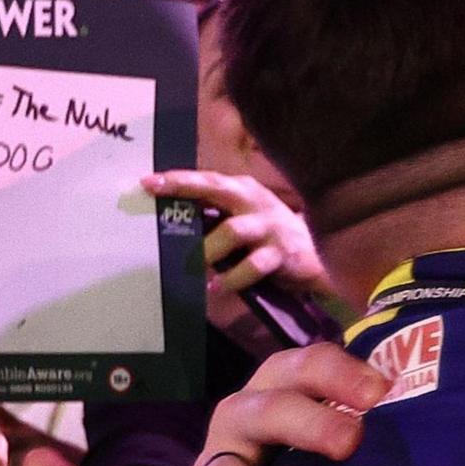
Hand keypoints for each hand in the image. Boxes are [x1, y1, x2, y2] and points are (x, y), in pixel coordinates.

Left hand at [143, 170, 327, 296]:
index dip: (177, 179)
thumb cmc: (269, 236)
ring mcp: (269, 226)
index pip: (206, 180)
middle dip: (185, 188)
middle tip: (157, 194)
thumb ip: (214, 217)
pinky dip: (233, 278)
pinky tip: (219, 286)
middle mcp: (255, 202)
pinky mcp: (282, 253)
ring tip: (195, 266)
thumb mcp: (243, 219)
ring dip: (209, 250)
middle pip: (217, 188)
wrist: (317, 255)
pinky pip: (253, 265)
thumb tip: (172, 221)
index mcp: (243, 190)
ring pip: (232, 231)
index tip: (147, 182)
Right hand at [156, 344, 383, 465]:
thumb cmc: (313, 459)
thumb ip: (376, 425)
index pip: (309, 366)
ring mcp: (213, 464)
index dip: (341, 374)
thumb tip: (432, 427)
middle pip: (268, 411)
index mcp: (281, 389)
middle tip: (349, 443)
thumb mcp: (339, 432)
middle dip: (308, 423)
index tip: (380, 393)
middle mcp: (242, 420)